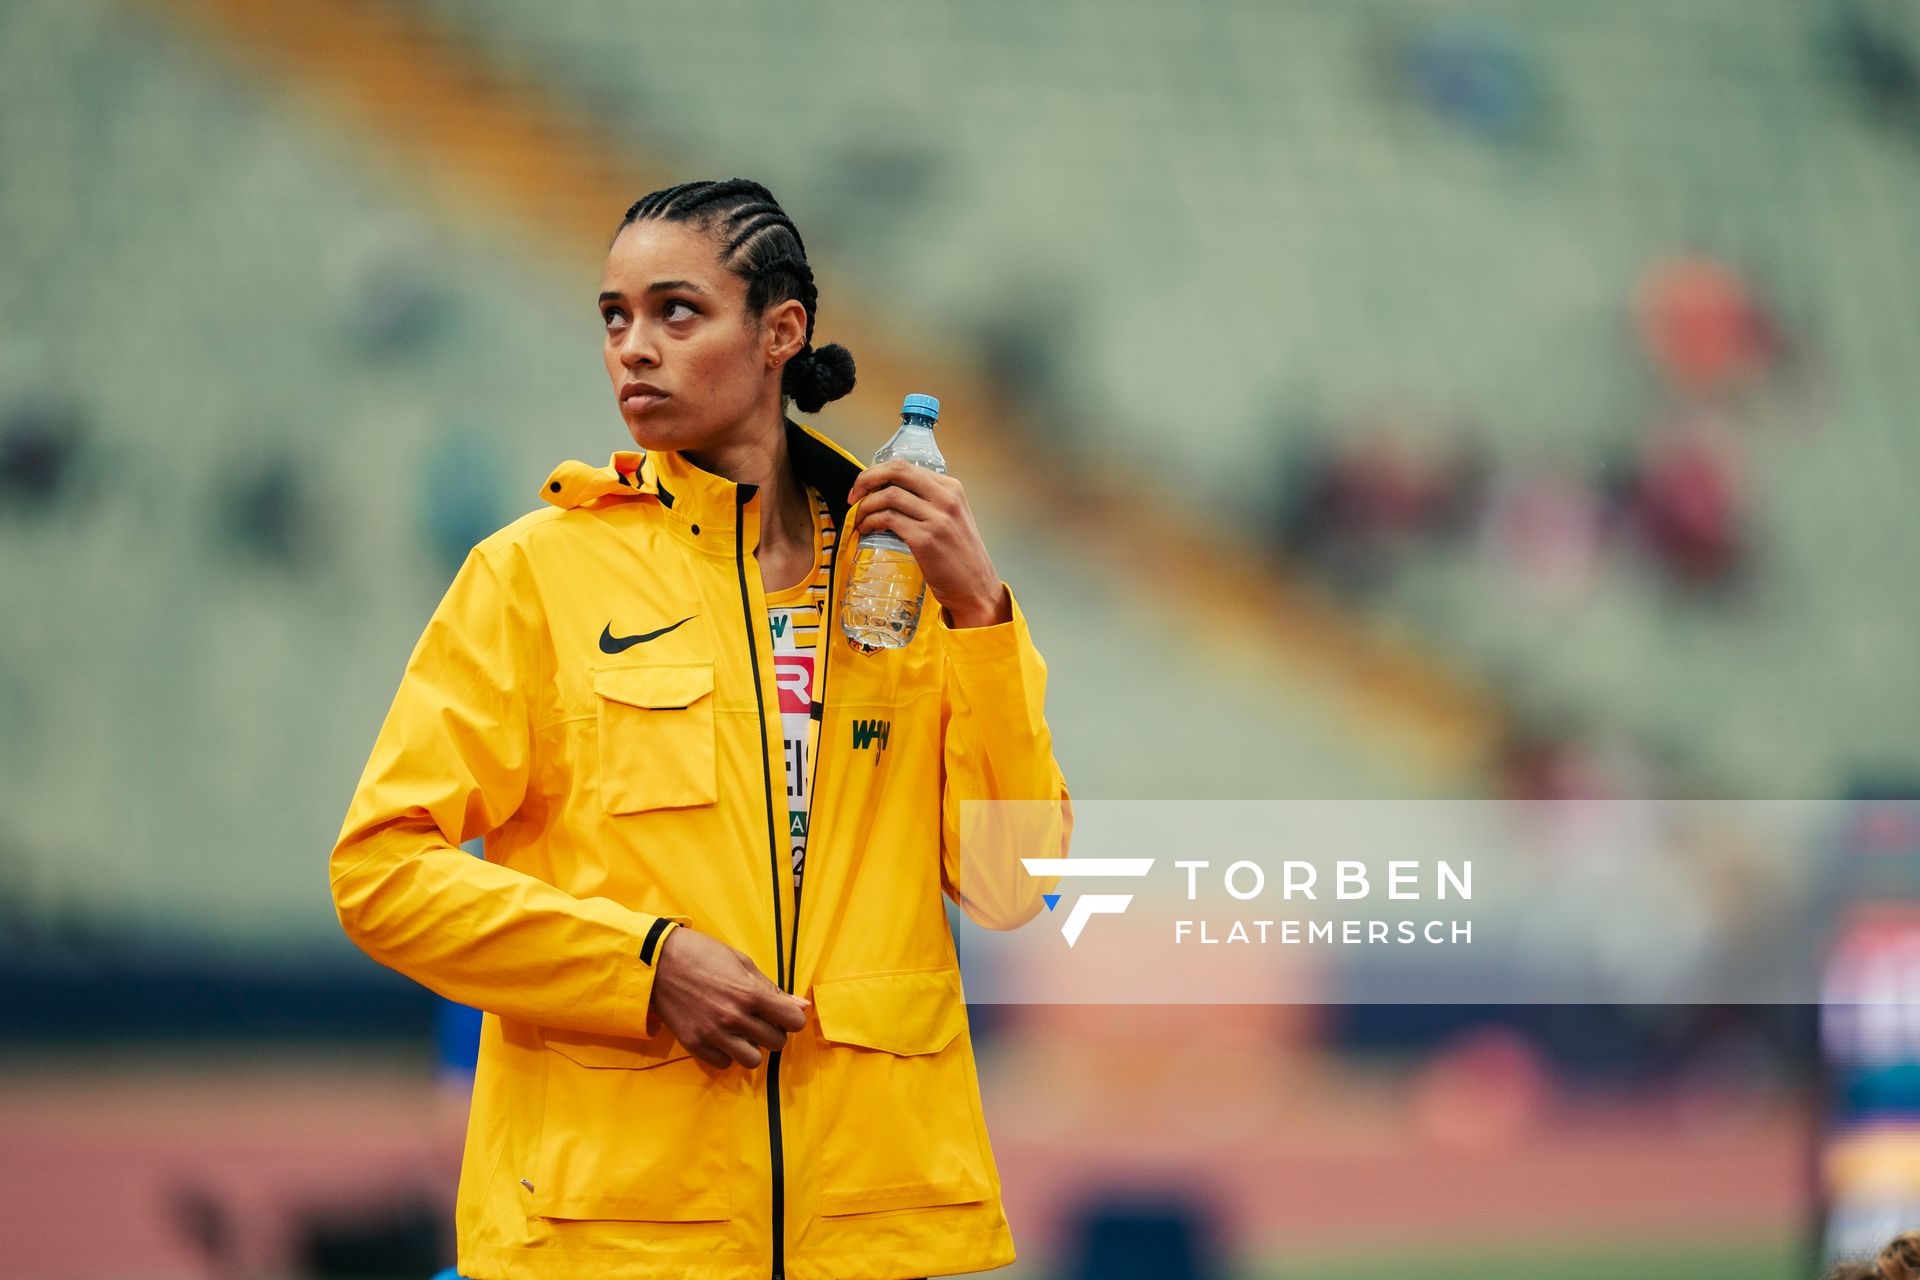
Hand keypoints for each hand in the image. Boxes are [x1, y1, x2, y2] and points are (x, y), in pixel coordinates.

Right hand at [646, 926, 809, 1069]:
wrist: (658, 961)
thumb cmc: (703, 955)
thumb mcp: (743, 963)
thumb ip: (772, 988)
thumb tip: (802, 1006)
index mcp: (751, 994)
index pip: (794, 1022)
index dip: (792, 1018)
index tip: (781, 1013)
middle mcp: (734, 1018)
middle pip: (776, 1042)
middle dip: (772, 1031)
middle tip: (758, 1019)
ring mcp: (713, 1034)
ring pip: (752, 1060)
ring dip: (751, 1047)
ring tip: (740, 1031)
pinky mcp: (694, 1044)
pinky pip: (724, 1063)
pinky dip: (726, 1053)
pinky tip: (720, 1035)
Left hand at [846, 461, 1011, 627]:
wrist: (975, 588)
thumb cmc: (960, 557)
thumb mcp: (951, 519)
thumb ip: (927, 503)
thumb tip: (888, 494)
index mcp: (952, 488)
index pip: (906, 467)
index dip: (878, 473)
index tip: (864, 487)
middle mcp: (946, 498)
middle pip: (897, 472)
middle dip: (866, 479)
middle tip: (853, 496)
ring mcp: (937, 518)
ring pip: (888, 496)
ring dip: (865, 507)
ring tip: (860, 521)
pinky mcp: (925, 539)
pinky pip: (888, 519)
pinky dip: (871, 522)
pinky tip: (867, 530)